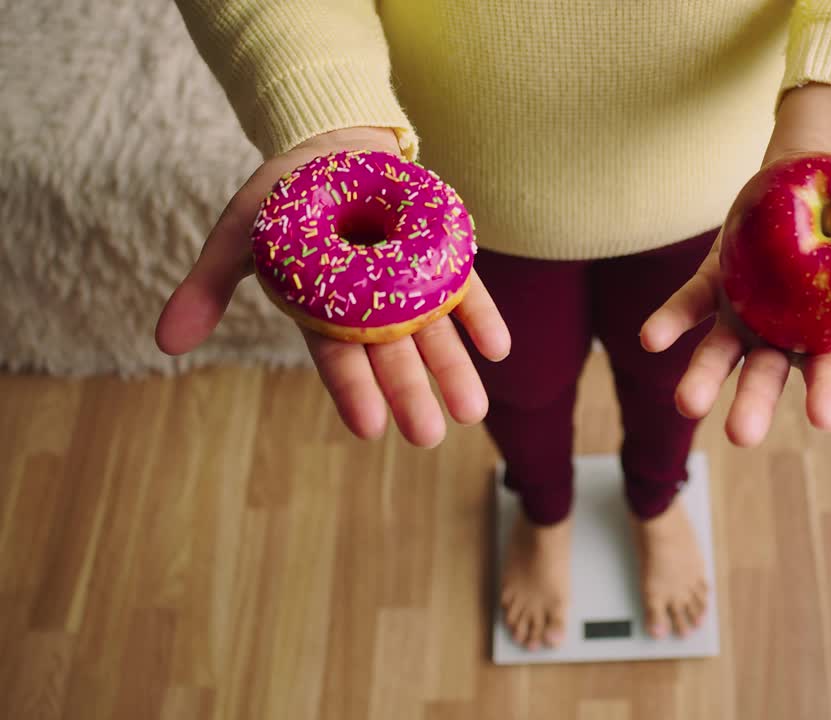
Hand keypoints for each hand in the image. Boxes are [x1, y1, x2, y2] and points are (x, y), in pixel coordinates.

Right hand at [155, 127, 509, 445]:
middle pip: (393, 356)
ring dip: (454, 369)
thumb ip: (208, 287)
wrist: (330, 143)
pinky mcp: (443, 257)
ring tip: (472, 410)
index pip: (338, 358)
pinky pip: (466, 290)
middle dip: (410, 393)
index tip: (368, 427)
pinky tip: (500, 349)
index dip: (353, 389)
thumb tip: (165, 344)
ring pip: (434, 333)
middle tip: (428, 436)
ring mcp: (410, 284)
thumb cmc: (281, 196)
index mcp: (324, 311)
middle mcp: (372, 308)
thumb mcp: (239, 234)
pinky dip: (482, 317)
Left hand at [640, 85, 830, 446]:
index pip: (828, 370)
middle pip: (766, 374)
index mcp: (826, 338)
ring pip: (721, 351)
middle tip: (740, 435)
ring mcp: (743, 312)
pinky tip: (652, 339)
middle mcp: (779, 335)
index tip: (823, 418)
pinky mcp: (714, 282)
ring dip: (702, 375)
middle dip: (754, 404)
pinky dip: (671, 321)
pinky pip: (688, 304)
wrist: (823, 182)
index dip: (827, 392)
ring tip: (685, 404)